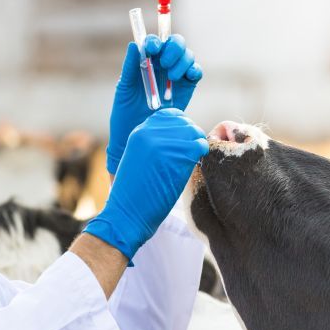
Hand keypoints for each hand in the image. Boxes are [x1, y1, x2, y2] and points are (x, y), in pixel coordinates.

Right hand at [85, 108, 208, 261]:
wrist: (127, 214)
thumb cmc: (134, 195)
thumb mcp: (139, 160)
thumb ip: (154, 145)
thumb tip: (180, 140)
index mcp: (139, 132)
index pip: (170, 116)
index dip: (181, 127)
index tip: (184, 142)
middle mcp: (149, 132)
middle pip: (184, 122)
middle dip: (192, 136)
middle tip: (192, 154)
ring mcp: (163, 142)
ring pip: (194, 132)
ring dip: (197, 145)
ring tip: (193, 160)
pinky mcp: (176, 155)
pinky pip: (199, 145)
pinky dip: (202, 153)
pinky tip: (195, 164)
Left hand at [106, 34, 202, 174]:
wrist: (137, 134)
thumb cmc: (126, 112)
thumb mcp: (125, 88)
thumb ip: (130, 67)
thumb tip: (134, 44)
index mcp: (146, 60)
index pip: (155, 42)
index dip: (155, 41)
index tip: (151, 49)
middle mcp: (162, 64)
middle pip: (175, 43)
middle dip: (173, 48)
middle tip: (164, 63)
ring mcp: (176, 76)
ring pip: (187, 56)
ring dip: (182, 61)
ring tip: (172, 78)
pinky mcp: (187, 88)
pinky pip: (196, 72)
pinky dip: (194, 70)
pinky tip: (187, 77)